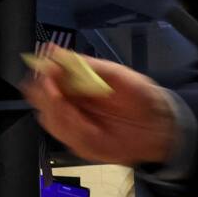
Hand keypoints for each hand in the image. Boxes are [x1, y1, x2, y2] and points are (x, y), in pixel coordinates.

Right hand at [21, 47, 176, 165]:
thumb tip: (53, 51)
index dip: (40, 77)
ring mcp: (73, 126)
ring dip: (61, 116)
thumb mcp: (114, 74)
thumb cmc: (138, 95)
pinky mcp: (82, 145)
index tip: (46, 75)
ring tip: (80, 114)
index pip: (42, 79)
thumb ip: (83, 65)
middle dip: (46, 98)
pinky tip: (89, 127)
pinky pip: (68, 139)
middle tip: (59, 95)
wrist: (158, 125)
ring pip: (50, 120)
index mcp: (73, 84)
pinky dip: (75, 131)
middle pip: (39, 101)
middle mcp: (69, 104)